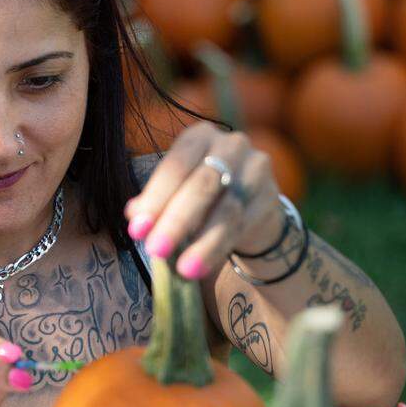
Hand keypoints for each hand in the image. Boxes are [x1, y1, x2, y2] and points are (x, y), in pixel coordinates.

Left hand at [125, 123, 285, 279]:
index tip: (137, 231)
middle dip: (177, 221)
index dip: (155, 199)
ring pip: (228, 209)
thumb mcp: (174, 192)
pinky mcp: (272, 194)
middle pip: (203, 185)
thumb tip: (134, 215)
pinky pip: (245, 225)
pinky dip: (221, 248)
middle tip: (156, 251)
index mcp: (198, 136)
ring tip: (184, 270)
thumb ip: (154, 202)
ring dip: (203, 243)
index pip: (175, 166)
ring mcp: (256, 167)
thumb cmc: (201, 195)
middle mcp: (230, 144)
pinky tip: (203, 266)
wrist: (249, 204)